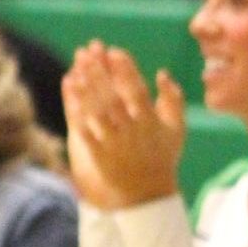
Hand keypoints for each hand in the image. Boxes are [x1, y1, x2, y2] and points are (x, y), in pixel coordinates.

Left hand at [63, 42, 184, 206]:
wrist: (148, 195)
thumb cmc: (163, 157)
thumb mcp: (177, 130)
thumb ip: (173, 100)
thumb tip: (162, 73)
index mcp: (151, 122)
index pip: (137, 91)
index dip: (126, 70)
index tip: (115, 51)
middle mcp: (132, 132)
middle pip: (113, 98)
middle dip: (100, 74)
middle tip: (88, 52)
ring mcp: (115, 144)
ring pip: (98, 113)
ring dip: (87, 89)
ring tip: (76, 68)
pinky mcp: (100, 155)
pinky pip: (86, 130)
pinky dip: (78, 111)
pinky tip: (70, 92)